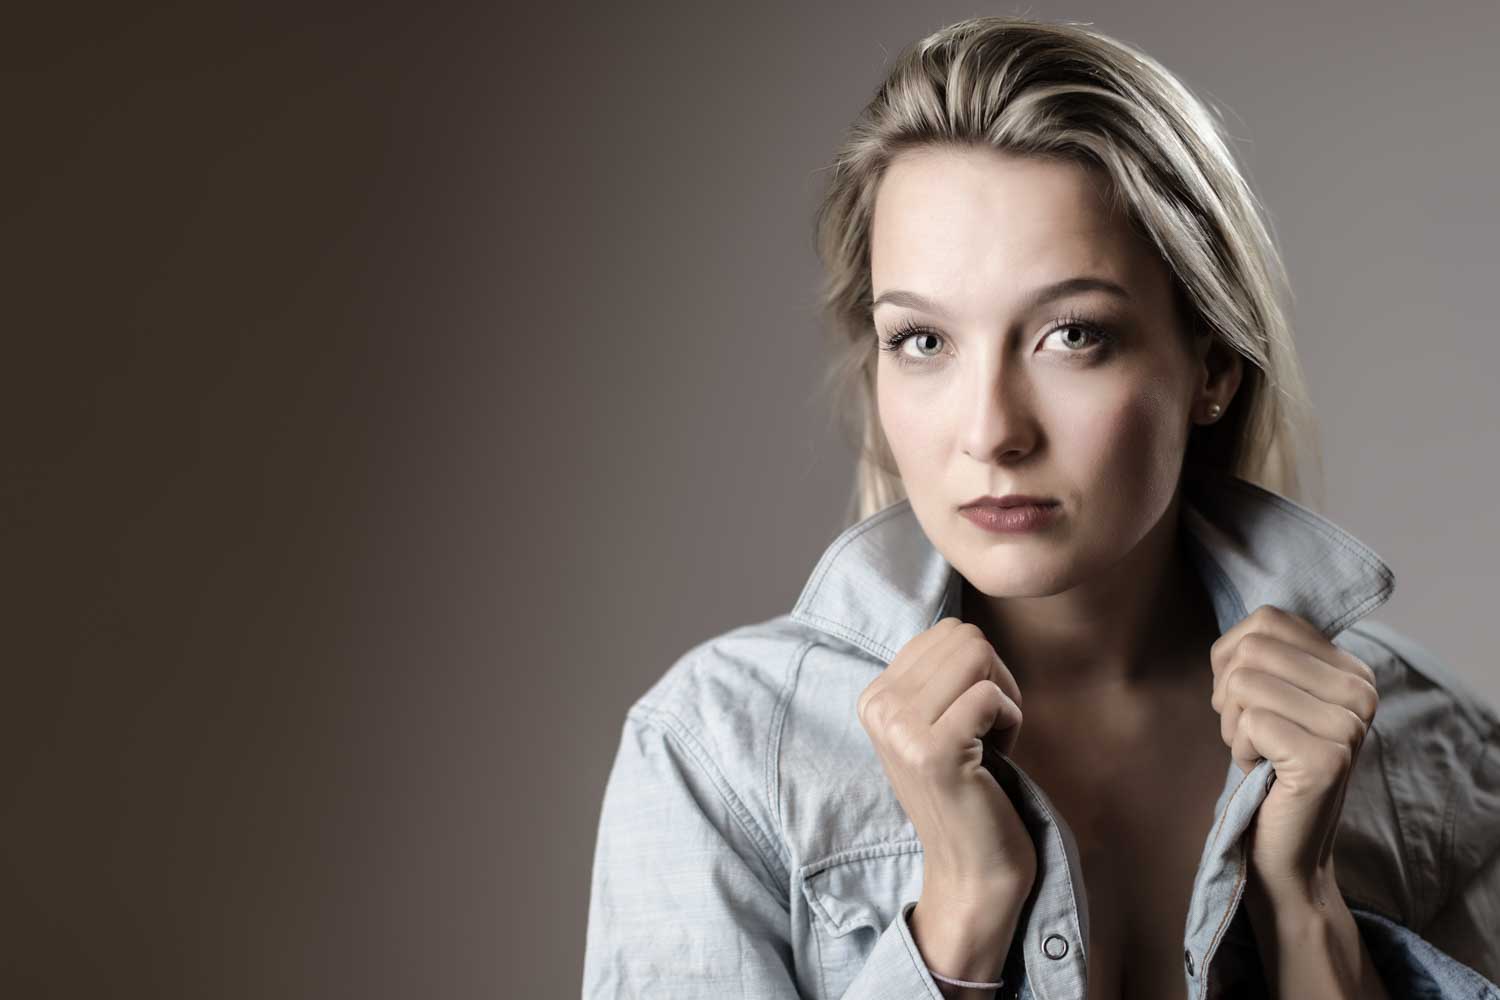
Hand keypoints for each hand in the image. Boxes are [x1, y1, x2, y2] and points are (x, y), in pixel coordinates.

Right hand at [857, 617, 1036, 902]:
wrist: (971, 870)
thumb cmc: (971, 789)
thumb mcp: (937, 723)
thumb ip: (937, 676)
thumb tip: (962, 630)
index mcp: (875, 695)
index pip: (947, 631)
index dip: (980, 671)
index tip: (972, 720)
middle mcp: (878, 706)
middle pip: (965, 638)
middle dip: (995, 678)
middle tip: (987, 731)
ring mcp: (900, 729)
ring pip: (978, 656)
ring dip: (1003, 698)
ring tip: (989, 742)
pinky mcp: (934, 751)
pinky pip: (991, 696)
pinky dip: (1011, 721)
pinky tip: (996, 758)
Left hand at [1209, 604, 1379, 906]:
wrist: (1287, 851)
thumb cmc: (1268, 766)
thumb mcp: (1273, 697)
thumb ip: (1268, 655)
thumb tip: (1247, 627)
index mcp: (1353, 670)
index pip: (1268, 619)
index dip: (1232, 655)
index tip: (1244, 698)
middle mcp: (1362, 692)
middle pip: (1252, 648)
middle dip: (1226, 691)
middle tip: (1248, 731)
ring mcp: (1349, 726)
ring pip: (1244, 682)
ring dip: (1231, 723)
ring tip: (1257, 752)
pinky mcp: (1326, 758)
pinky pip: (1248, 722)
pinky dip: (1237, 749)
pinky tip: (1262, 771)